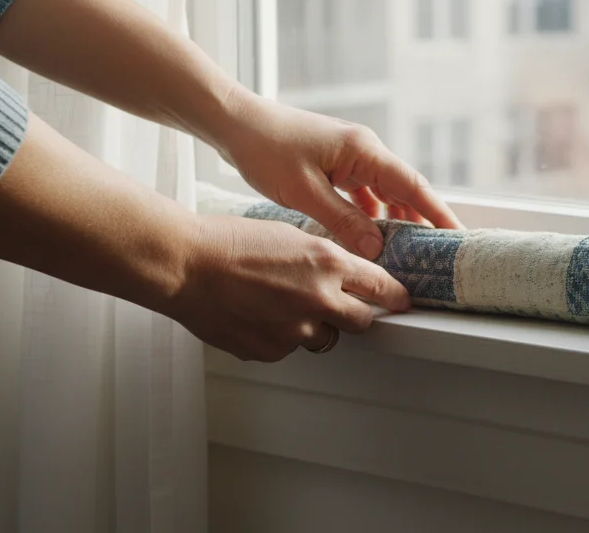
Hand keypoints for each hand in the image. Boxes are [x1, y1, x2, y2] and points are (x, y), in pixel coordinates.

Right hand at [165, 215, 410, 361]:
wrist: (187, 266)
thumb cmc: (230, 243)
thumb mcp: (291, 236)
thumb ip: (322, 260)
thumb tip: (339, 275)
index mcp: (328, 263)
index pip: (381, 286)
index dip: (393, 295)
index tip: (401, 300)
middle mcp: (320, 300)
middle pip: (362, 321)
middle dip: (355, 313)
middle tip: (340, 305)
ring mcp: (296, 331)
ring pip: (323, 337)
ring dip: (313, 325)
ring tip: (280, 304)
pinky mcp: (271, 352)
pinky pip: (289, 348)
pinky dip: (280, 336)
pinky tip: (257, 315)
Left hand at [213, 91, 462, 258]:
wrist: (236, 123)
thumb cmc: (266, 149)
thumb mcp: (304, 192)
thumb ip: (343, 220)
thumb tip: (377, 248)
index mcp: (364, 151)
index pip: (413, 186)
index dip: (438, 213)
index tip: (457, 236)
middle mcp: (364, 150)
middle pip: (404, 190)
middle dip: (421, 221)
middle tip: (436, 254)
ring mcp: (350, 156)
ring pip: (383, 193)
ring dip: (394, 221)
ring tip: (406, 252)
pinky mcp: (335, 164)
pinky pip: (363, 193)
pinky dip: (369, 215)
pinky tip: (368, 237)